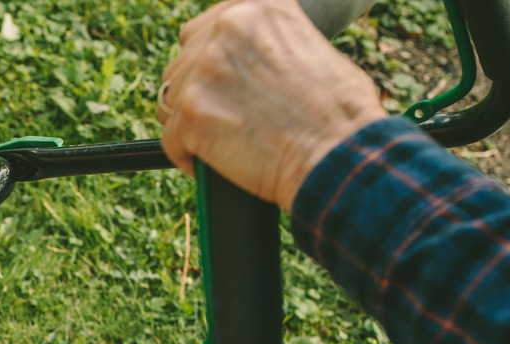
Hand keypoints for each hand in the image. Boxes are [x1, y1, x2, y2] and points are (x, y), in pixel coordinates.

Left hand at [157, 0, 386, 210]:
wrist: (337, 154)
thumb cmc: (339, 113)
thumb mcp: (309, 45)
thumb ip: (267, 41)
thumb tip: (243, 60)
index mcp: (257, 7)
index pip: (207, 26)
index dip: (212, 59)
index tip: (222, 82)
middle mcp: (227, 28)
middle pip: (183, 60)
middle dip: (198, 89)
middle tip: (223, 115)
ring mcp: (204, 69)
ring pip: (171, 96)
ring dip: (188, 119)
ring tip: (218, 140)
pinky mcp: (190, 112)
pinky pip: (170, 136)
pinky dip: (185, 154)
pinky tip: (207, 162)